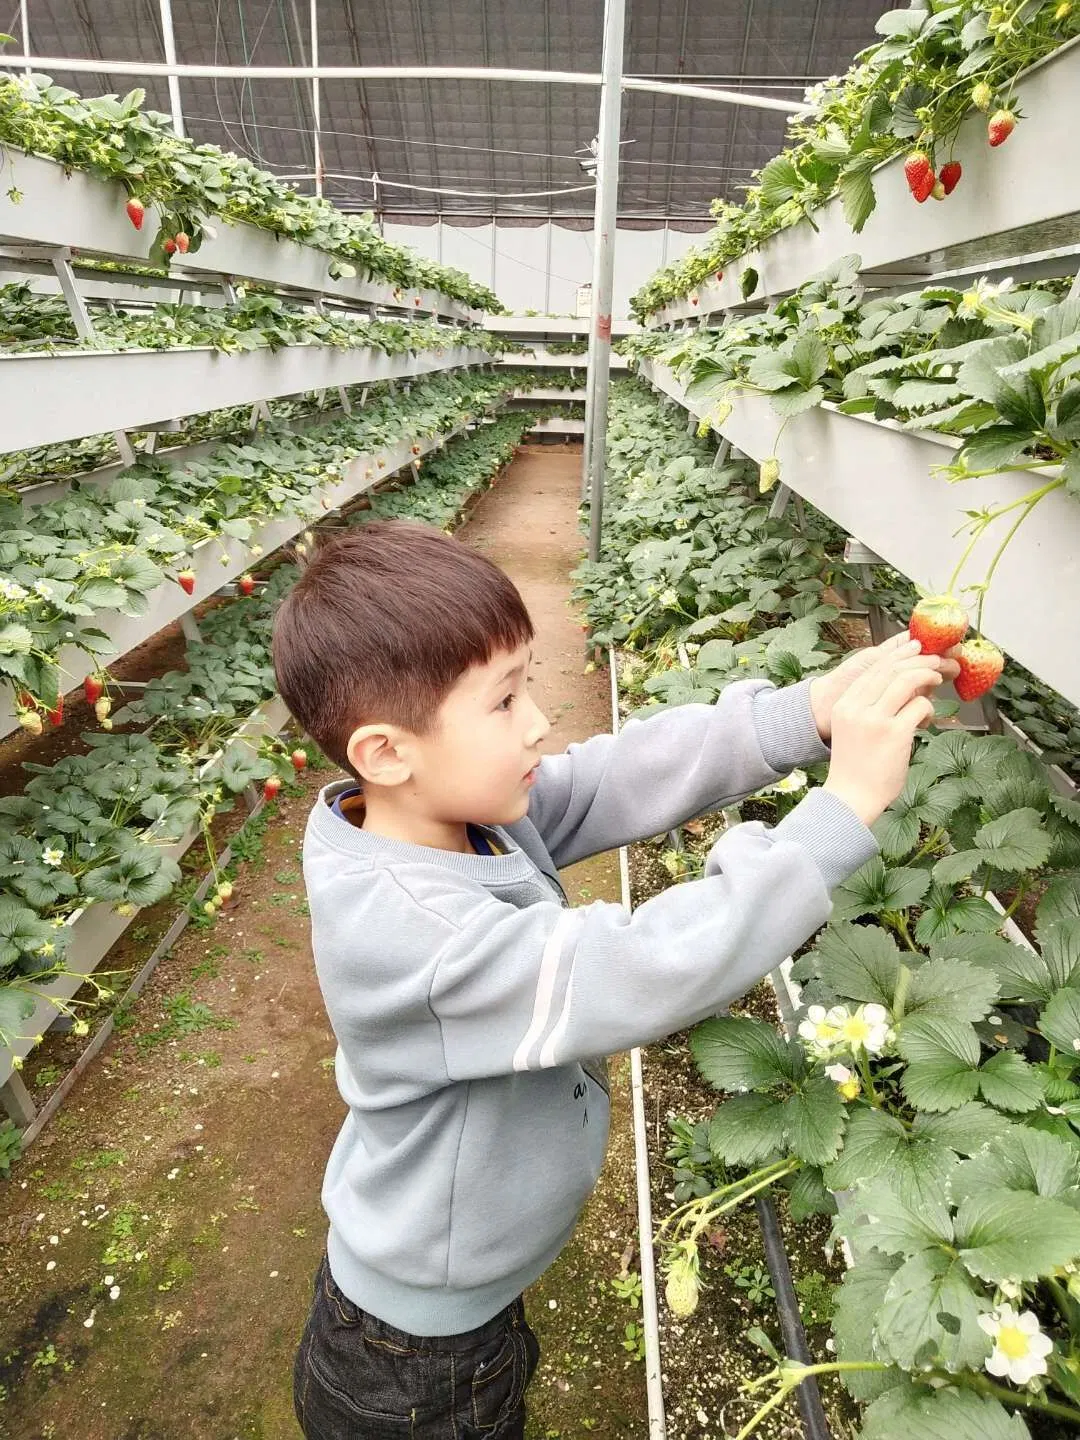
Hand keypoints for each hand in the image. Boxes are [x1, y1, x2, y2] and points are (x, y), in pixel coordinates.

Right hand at [822, 641, 954, 827]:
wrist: (851, 797)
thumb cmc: (857, 766)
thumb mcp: (853, 728)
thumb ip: (870, 706)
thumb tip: (903, 684)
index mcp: (844, 705)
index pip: (874, 669)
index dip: (899, 656)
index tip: (916, 649)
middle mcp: (857, 708)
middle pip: (892, 670)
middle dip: (919, 661)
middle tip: (936, 661)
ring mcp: (875, 720)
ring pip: (907, 681)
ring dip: (927, 676)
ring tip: (937, 679)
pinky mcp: (895, 733)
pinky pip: (919, 706)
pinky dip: (928, 709)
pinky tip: (927, 719)